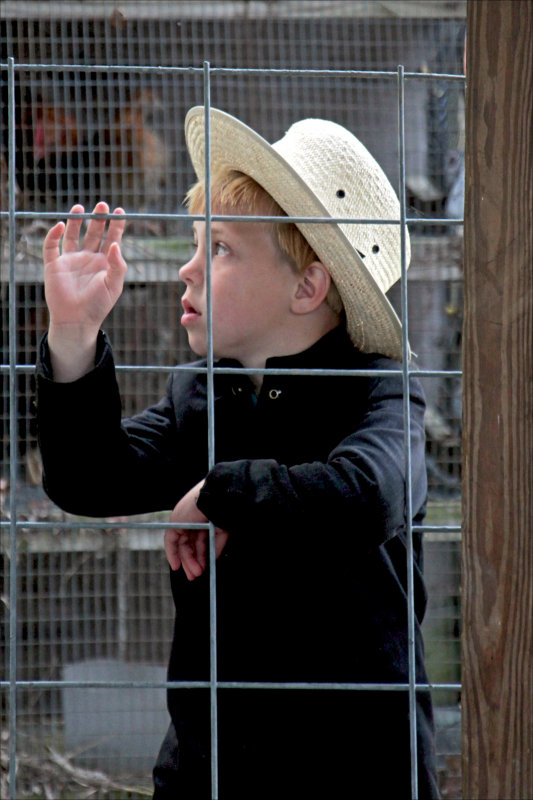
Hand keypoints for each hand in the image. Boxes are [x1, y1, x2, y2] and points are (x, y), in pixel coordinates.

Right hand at [43, 202, 127, 380]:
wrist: (77, 321)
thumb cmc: (98, 305)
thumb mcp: (114, 285)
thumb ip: (118, 265)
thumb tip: (117, 244)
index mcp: (105, 262)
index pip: (112, 238)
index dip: (116, 225)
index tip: (120, 211)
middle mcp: (88, 258)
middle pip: (94, 232)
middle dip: (98, 218)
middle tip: (102, 204)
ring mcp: (71, 260)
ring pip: (73, 235)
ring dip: (76, 221)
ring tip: (80, 208)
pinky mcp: (54, 264)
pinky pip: (52, 246)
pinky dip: (54, 234)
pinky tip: (60, 225)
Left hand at [165, 481, 228, 580]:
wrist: (218, 498)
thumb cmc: (224, 511)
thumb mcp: (222, 531)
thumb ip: (216, 545)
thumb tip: (212, 560)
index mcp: (204, 516)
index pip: (199, 538)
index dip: (200, 553)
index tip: (203, 567)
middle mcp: (192, 517)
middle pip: (190, 543)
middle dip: (194, 560)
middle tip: (197, 575)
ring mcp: (183, 519)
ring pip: (182, 544)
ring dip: (187, 560)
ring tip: (195, 574)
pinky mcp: (176, 522)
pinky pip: (171, 540)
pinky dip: (172, 553)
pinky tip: (177, 566)